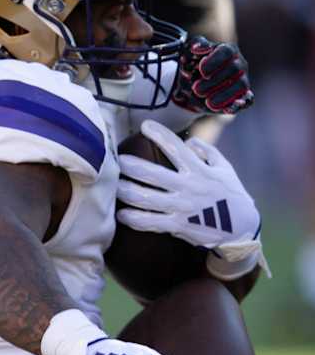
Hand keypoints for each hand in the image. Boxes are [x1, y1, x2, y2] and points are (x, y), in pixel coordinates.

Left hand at [116, 120, 260, 251]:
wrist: (242, 228)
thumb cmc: (231, 194)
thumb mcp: (225, 168)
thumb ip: (207, 151)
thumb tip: (188, 141)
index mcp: (200, 170)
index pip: (176, 147)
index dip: (159, 134)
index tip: (145, 125)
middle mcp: (188, 187)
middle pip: (152, 174)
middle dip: (130, 165)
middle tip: (116, 160)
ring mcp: (182, 208)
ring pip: (146, 199)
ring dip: (125, 191)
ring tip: (113, 186)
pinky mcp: (178, 226)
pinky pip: (151, 222)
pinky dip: (134, 219)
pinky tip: (121, 214)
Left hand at [172, 35, 253, 114]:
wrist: (192, 88)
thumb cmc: (192, 67)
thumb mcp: (188, 54)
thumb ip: (193, 46)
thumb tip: (197, 48)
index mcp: (227, 50)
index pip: (226, 52)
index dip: (214, 61)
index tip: (201, 70)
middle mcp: (239, 63)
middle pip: (234, 69)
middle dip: (214, 81)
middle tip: (196, 89)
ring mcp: (243, 80)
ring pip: (241, 85)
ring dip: (223, 94)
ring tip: (207, 102)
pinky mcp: (243, 96)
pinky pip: (248, 100)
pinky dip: (239, 104)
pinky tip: (228, 109)